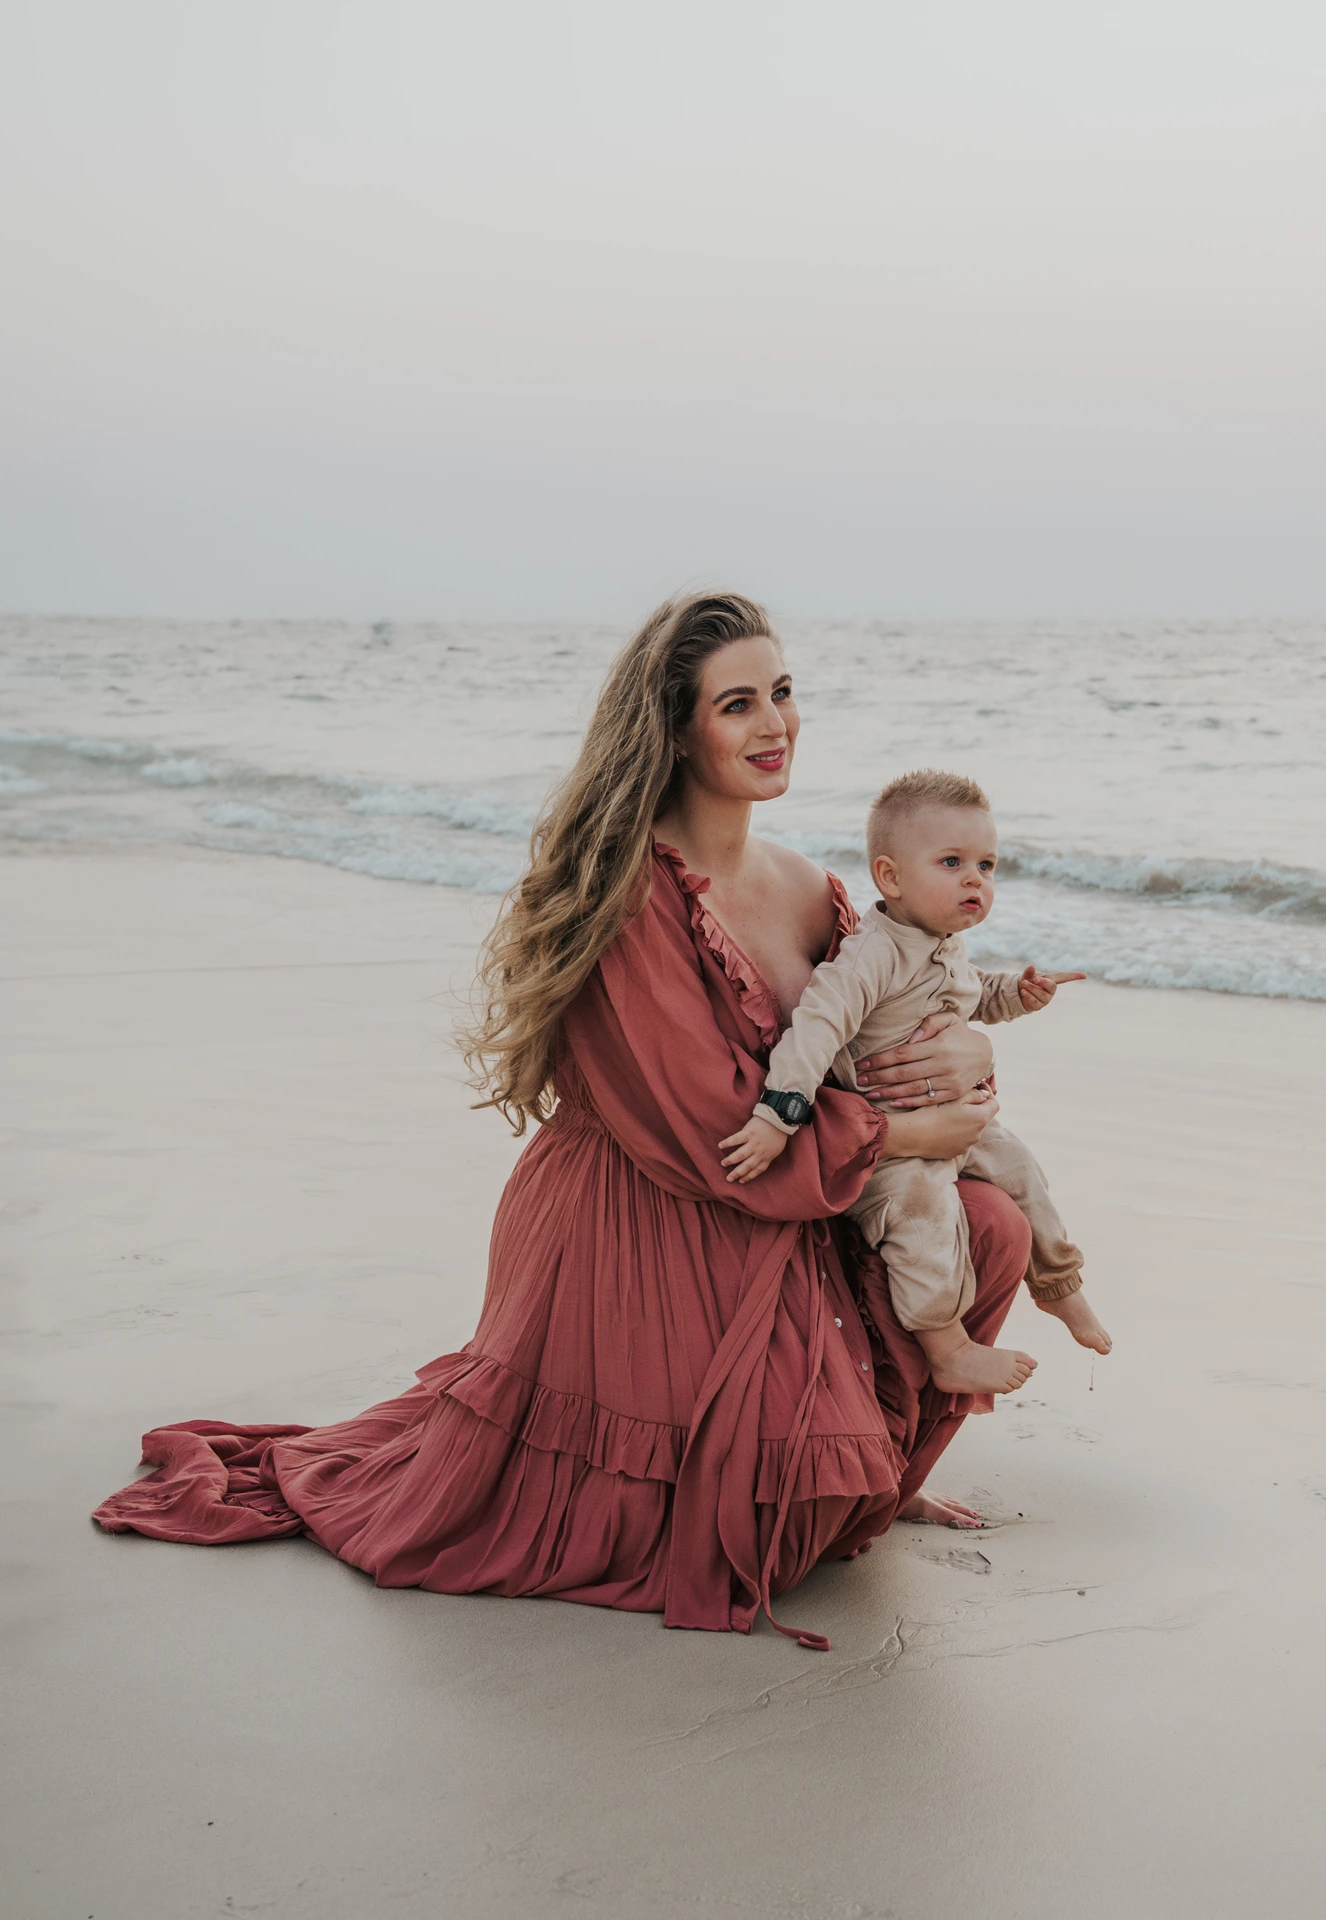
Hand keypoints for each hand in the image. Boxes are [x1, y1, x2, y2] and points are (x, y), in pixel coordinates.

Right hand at [719, 1115, 788, 1183]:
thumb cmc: (779, 1134)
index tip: (740, 1181)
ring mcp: (754, 1143)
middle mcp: (759, 1152)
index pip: (757, 1170)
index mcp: (767, 1157)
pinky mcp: (749, 1133)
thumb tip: (759, 1159)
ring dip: (730, 1160)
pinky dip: (728, 1142)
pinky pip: (736, 1139)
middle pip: (747, 1166)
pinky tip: (720, 1145)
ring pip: (740, 1155)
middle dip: (737, 1173)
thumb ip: (768, 1155)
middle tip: (728, 1179)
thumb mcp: (777, 1149)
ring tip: (723, 1164)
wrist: (780, 1118)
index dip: (748, 1177)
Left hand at [853, 1011, 993, 1109]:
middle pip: (904, 1073)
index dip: (881, 1060)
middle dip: (879, 1077)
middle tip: (859, 1080)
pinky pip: (927, 1100)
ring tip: (870, 1094)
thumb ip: (929, 1024)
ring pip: (913, 1089)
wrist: (987, 1054)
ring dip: (889, 1092)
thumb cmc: (961, 1034)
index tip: (863, 1064)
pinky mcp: (953, 1094)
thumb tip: (911, 1038)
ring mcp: (948, 1081)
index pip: (903, 1054)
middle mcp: (943, 1064)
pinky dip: (909, 1102)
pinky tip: (893, 1102)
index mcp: (938, 1045)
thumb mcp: (949, 1020)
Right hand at [882, 1087, 999, 1159]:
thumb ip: (973, 1094)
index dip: (987, 1094)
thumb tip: (985, 1094)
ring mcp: (967, 1145)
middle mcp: (977, 1134)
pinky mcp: (955, 1153)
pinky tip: (941, 1126)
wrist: (913, 1134)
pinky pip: (960, 1140)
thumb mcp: (954, 1097)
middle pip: (982, 1117)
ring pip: (971, 1130)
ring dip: (965, 1121)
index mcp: (980, 1118)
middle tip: (960, 1098)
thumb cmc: (933, 1112)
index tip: (977, 1087)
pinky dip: (955, 1133)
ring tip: (947, 1113)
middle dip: (975, 1108)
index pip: (994, 1104)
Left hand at [1018, 965, 1085, 1011]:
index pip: (1064, 977)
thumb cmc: (1027, 981)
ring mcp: (1046, 999)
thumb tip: (1031, 966)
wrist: (1018, 993)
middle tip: (1034, 978)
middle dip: (1043, 982)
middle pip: (1051, 986)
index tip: (1084, 975)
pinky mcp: (1039, 1006)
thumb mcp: (1027, 975)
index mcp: (1051, 980)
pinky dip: (1028, 996)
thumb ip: (1029, 972)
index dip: (1074, 976)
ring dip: (1031, 988)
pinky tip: (1023, 992)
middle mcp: (1050, 990)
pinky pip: (1035, 1001)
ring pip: (1041, 994)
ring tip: (1023, 984)